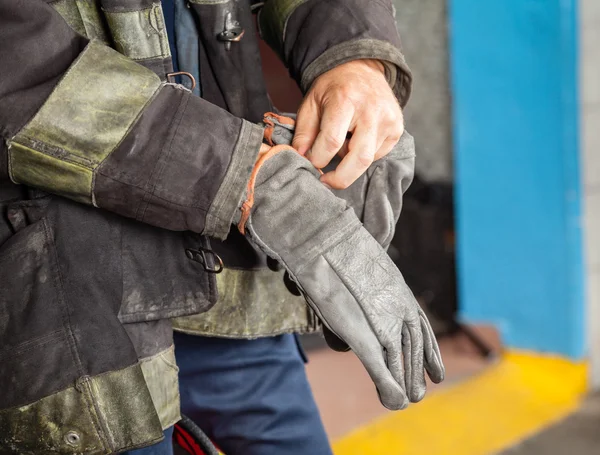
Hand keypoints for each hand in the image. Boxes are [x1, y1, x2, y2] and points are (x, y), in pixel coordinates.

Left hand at [293, 59, 403, 188]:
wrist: (362, 69)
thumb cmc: (333, 88)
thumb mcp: (311, 103)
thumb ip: (304, 131)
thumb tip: (300, 156)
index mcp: (346, 100)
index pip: (332, 141)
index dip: (318, 158)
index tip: (310, 162)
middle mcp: (372, 110)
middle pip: (358, 159)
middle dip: (340, 178)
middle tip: (326, 181)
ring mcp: (388, 120)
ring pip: (367, 159)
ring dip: (350, 162)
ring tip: (342, 144)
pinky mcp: (397, 129)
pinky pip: (377, 155)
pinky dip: (362, 155)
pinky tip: (356, 139)